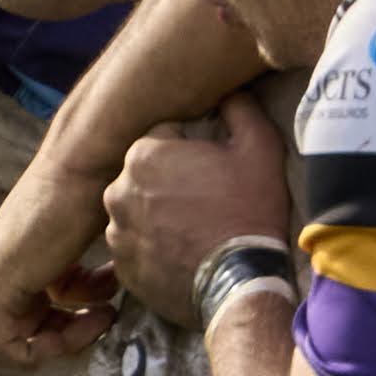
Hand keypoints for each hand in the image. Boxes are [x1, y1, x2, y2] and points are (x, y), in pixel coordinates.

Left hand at [0, 153, 119, 362]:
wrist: (89, 158)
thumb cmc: (101, 185)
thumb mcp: (94, 236)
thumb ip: (91, 269)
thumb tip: (110, 291)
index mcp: (15, 251)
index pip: (37, 307)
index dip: (74, 320)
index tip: (109, 305)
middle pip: (28, 326)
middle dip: (72, 332)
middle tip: (109, 315)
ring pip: (19, 340)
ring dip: (69, 338)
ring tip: (108, 312)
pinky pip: (6, 347)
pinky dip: (50, 348)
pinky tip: (93, 319)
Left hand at [102, 92, 294, 323]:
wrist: (241, 282)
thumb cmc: (249, 211)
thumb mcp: (259, 148)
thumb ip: (240, 110)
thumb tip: (229, 93)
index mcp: (143, 155)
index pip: (163, 136)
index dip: (190, 147)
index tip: (211, 166)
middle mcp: (117, 191)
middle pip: (144, 173)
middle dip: (169, 180)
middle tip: (204, 199)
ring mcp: (116, 232)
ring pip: (136, 209)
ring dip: (157, 213)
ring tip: (193, 227)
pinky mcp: (122, 266)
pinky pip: (135, 244)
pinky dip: (152, 245)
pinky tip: (182, 250)